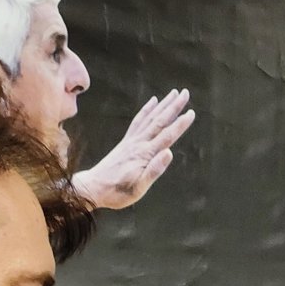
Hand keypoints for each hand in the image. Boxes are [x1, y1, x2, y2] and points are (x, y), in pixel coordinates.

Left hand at [70, 90, 195, 210]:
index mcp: (144, 155)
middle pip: (159, 121)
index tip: (191, 112)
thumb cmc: (117, 192)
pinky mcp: (126, 142)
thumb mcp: (138, 187)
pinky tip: (153, 102)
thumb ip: (154, 170)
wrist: (93, 188)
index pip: (166, 136)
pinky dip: (147, 110)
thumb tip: (169, 153)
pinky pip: (139, 121)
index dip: (180, 125)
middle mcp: (139, 144)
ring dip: (163, 105)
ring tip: (174, 93)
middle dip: (173, 107)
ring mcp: (132, 141)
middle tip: (185, 93)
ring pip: (150, 118)